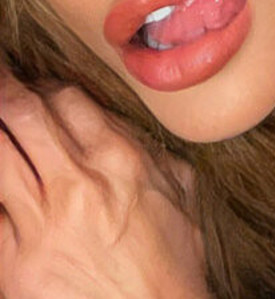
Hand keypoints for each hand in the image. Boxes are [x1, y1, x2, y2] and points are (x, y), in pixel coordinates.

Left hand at [0, 70, 207, 298]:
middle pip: (25, 115)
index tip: (34, 86)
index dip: (45, 86)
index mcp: (120, 160)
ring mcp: (42, 223)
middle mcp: (79, 183)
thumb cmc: (171, 268)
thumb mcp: (179, 196)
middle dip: (4, 90)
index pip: (69, 100)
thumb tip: (129, 131)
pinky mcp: (15, 264)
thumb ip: (151, 155)